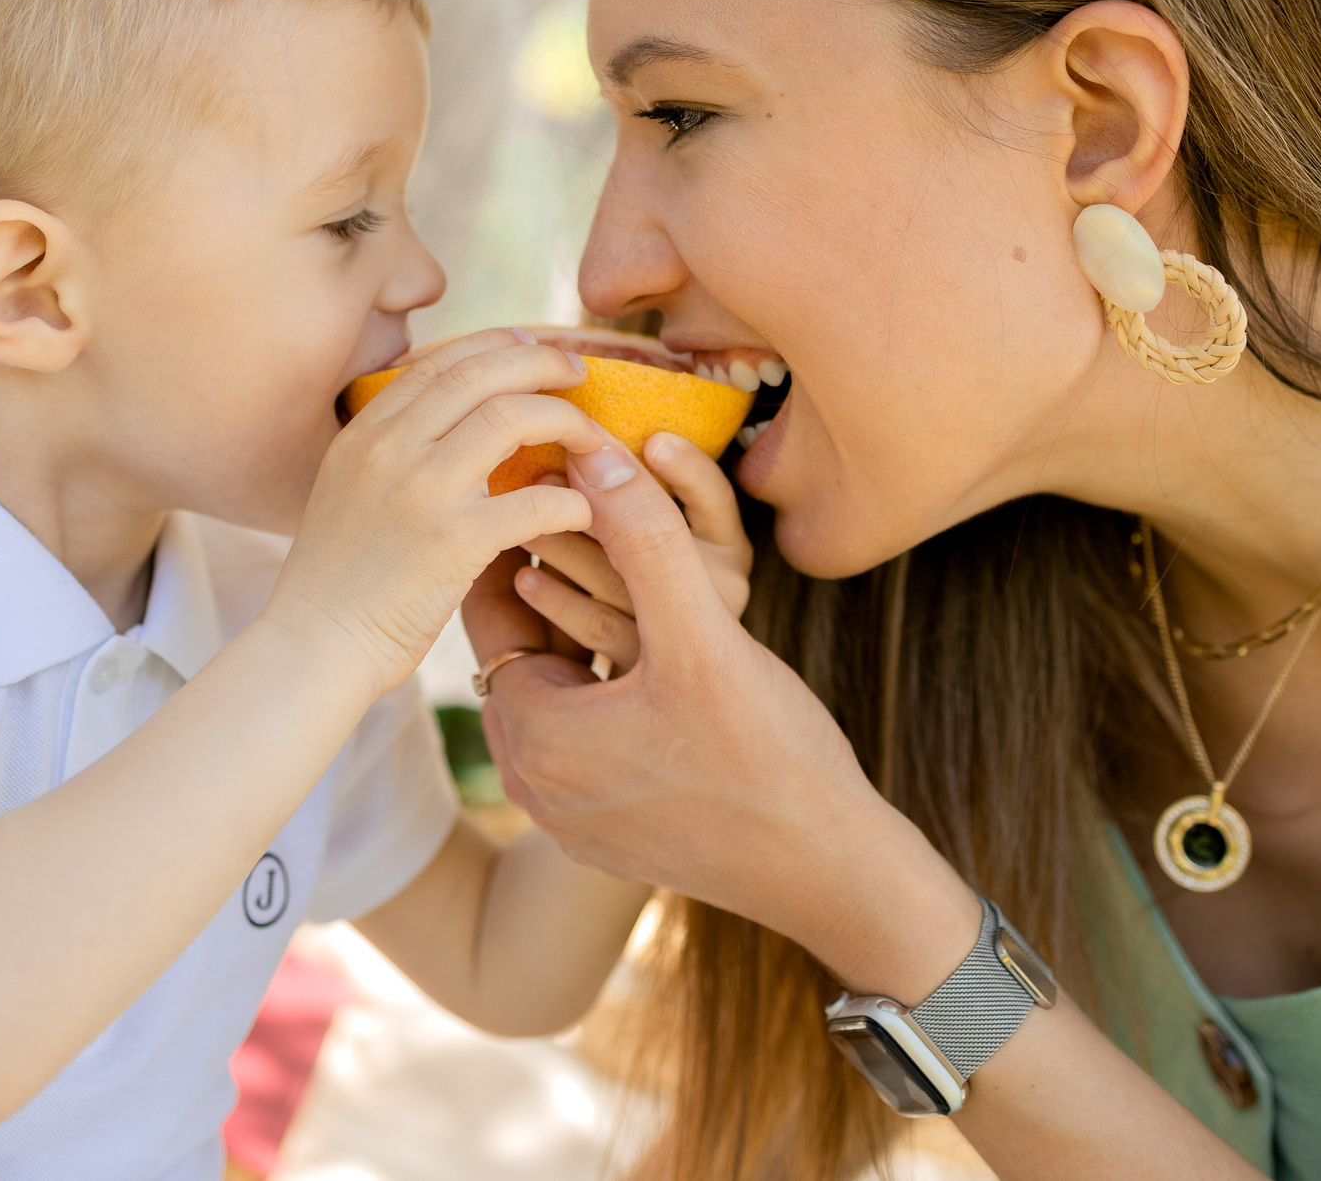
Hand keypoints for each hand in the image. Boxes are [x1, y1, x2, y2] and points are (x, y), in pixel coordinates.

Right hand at [271, 329, 605, 690]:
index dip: (497, 345)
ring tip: (591, 439)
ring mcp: (421, 490)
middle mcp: (390, 447)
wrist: (314, 645)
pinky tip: (582, 513)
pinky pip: (535, 502)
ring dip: (566, 422)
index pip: (441, 361)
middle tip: (578, 374)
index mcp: (365, 432)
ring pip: (513, 418)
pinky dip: (571, 502)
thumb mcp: (349, 488)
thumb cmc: (339, 579)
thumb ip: (395, 450)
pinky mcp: (454, 541)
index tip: (532, 348)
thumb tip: (461, 421)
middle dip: (542, 362)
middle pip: (483, 373)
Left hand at [474, 439, 949, 965]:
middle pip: (519, 655)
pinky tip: (648, 657)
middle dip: (545, 585)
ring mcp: (568, 819)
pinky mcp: (608, 835)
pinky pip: (582, 741)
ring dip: (577, 635)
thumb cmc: (769, 754)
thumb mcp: (704, 632)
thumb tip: (591, 450)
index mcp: (535, 736)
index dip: (517, 541)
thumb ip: (646, 537)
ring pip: (552, 696)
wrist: (829, 871)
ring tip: (616, 575)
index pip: (491, 613)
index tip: (544, 489)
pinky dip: (601, 691)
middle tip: (572, 516)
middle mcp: (533, 786)